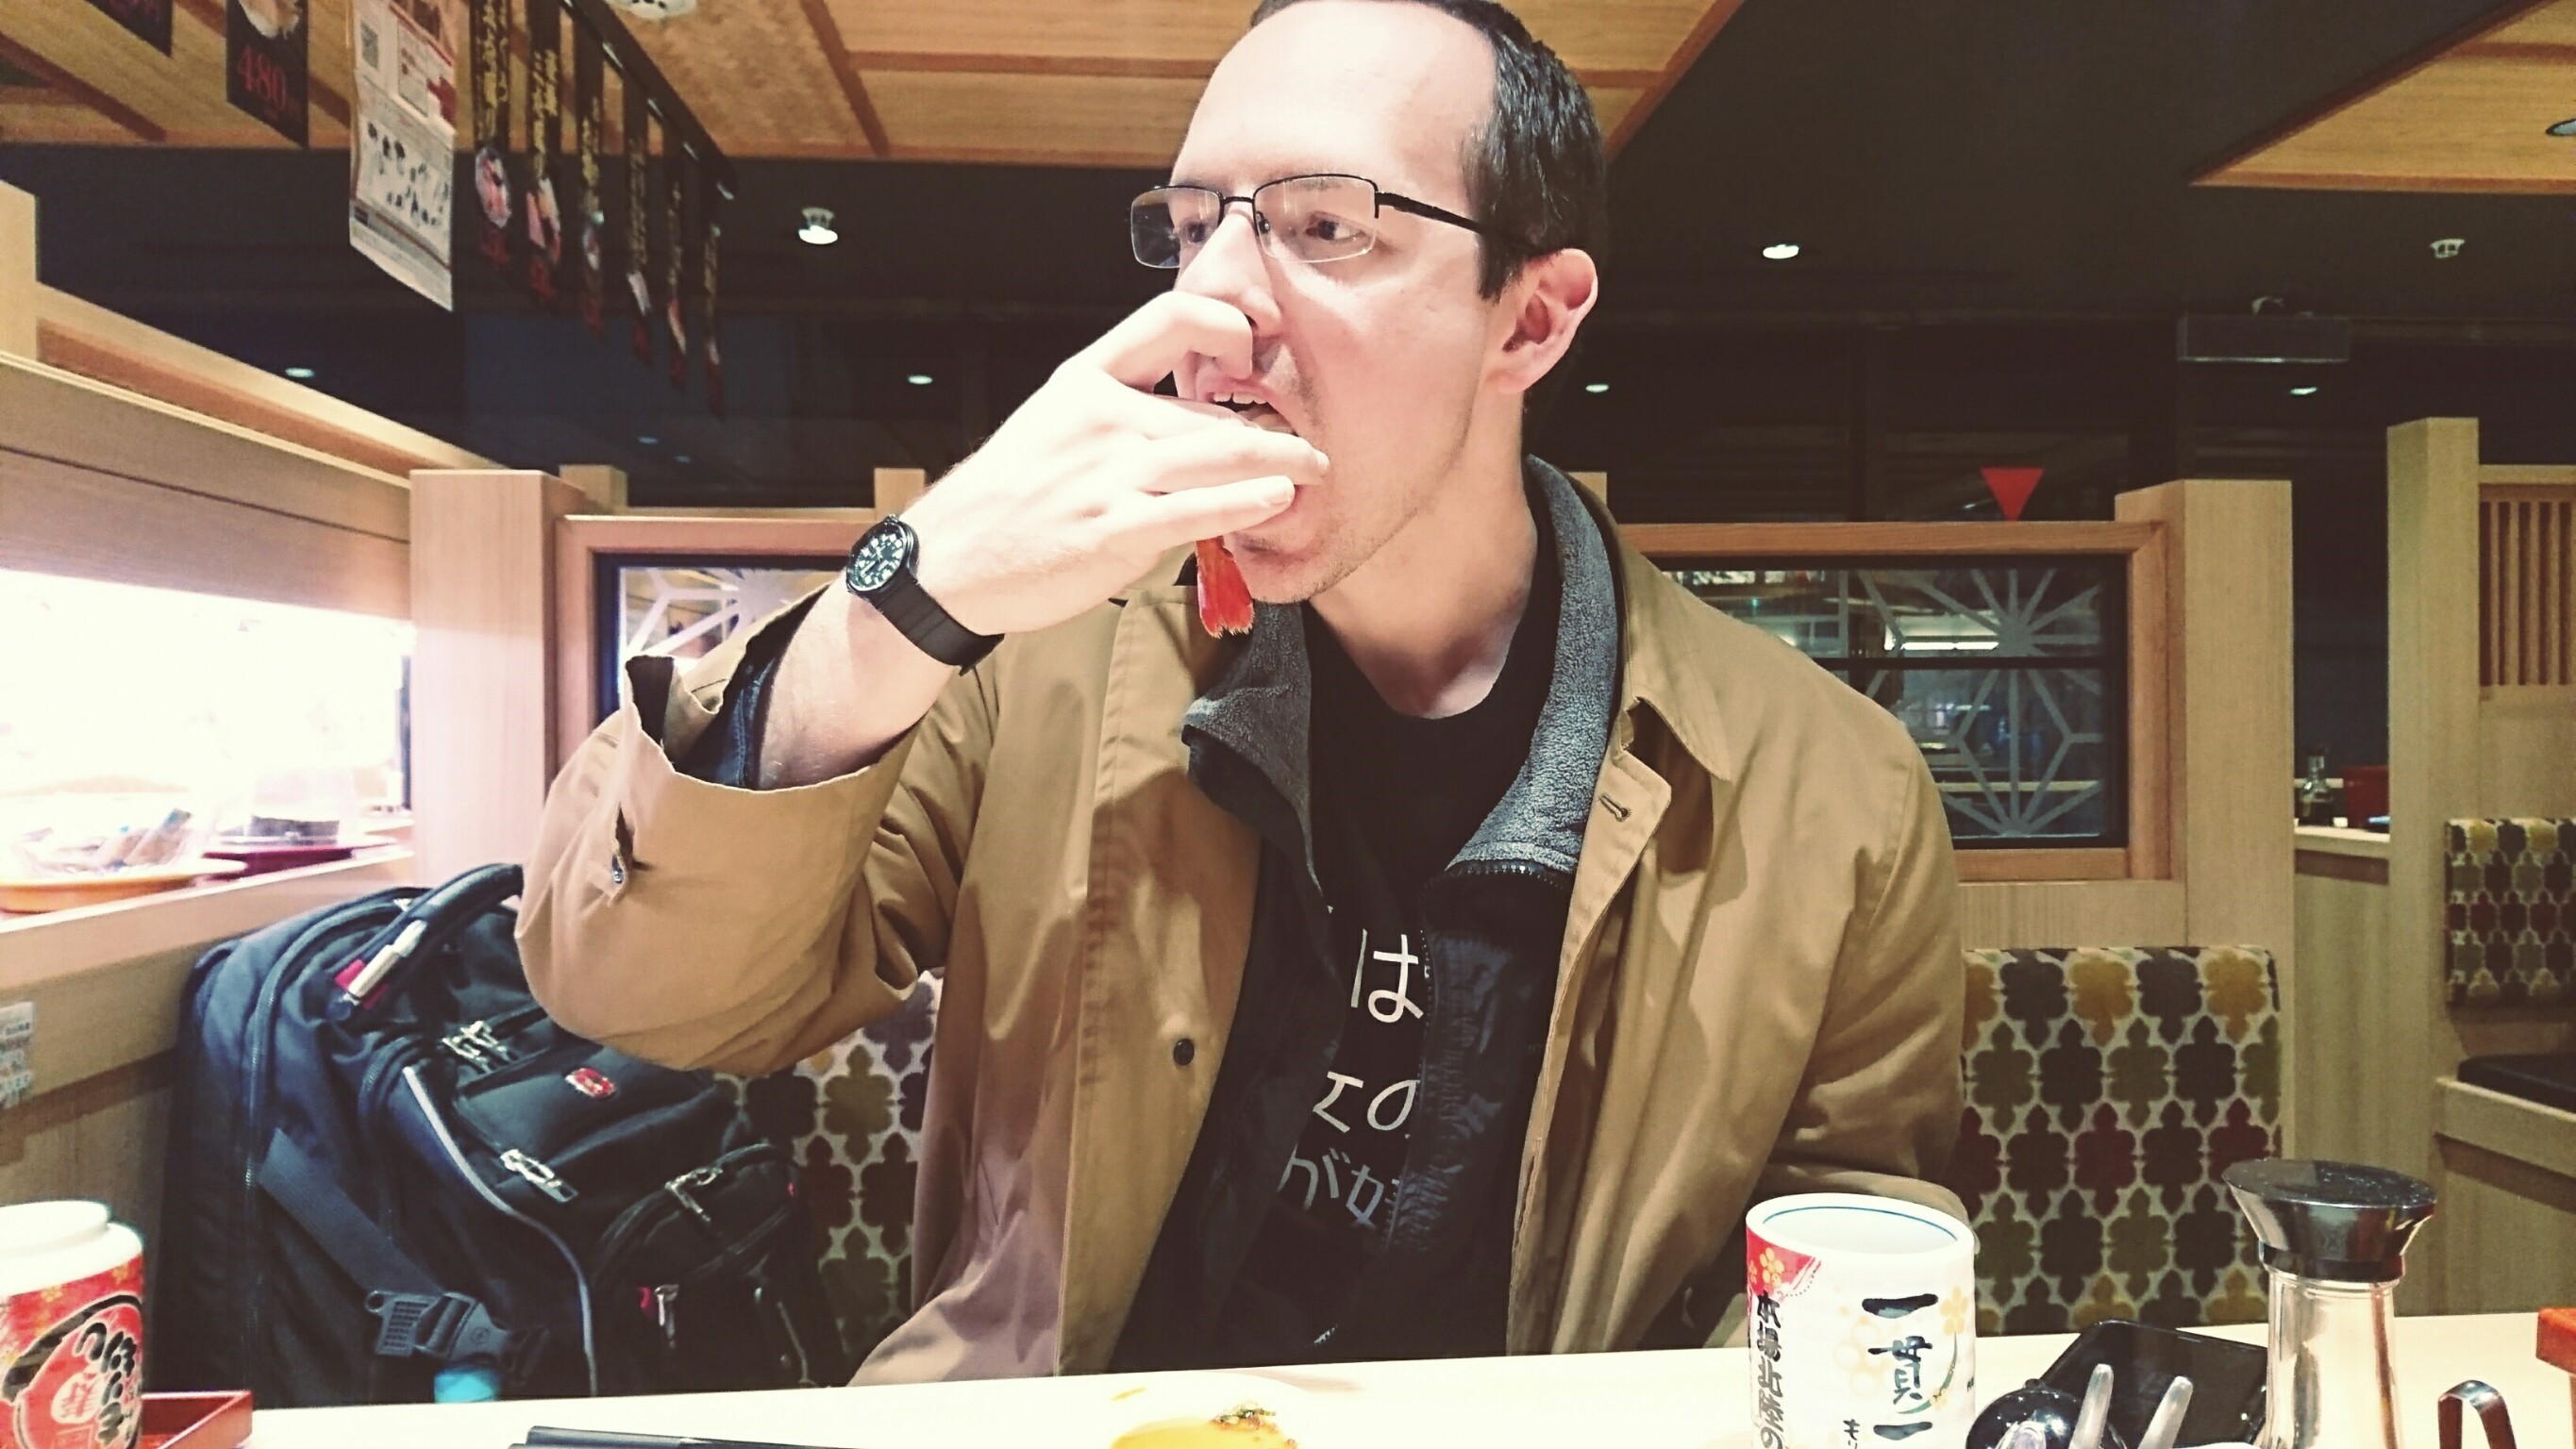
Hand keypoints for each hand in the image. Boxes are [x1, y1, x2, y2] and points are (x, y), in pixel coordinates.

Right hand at [899, 293, 1326, 636]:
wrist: (950, 559)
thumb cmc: (1010, 496)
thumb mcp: (1053, 423)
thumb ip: (1118, 409)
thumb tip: (1191, 416)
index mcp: (1086, 380)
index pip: (1166, 319)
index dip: (1222, 322)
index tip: (1256, 341)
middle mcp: (1101, 417)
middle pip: (1209, 409)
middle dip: (1268, 431)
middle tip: (1307, 446)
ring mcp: (1107, 475)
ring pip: (1217, 452)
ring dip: (1280, 461)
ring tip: (1315, 469)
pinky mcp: (1113, 530)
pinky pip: (1194, 509)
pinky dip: (1244, 503)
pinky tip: (1277, 500)